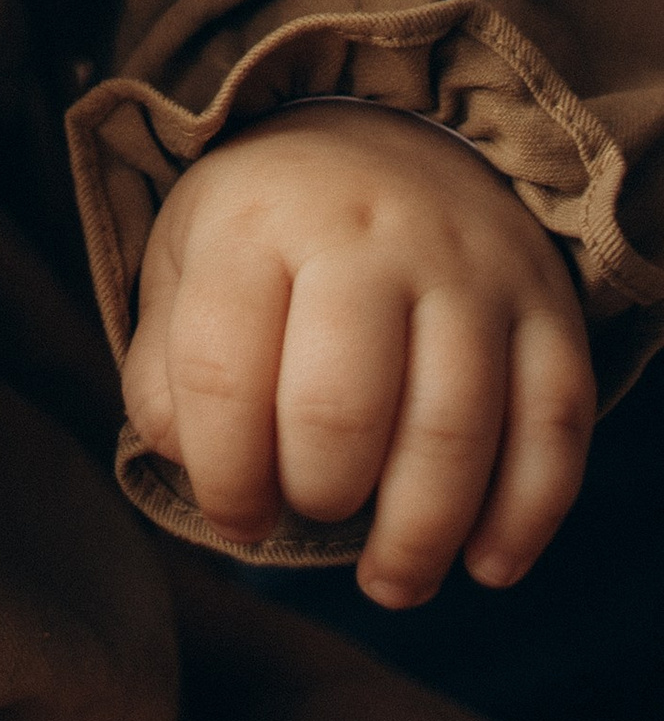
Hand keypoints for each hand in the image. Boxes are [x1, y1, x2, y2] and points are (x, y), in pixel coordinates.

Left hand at [123, 104, 593, 606]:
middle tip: (311, 513)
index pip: (221, 372)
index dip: (223, 478)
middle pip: (340, 409)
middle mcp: (366, 233)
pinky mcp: (547, 305)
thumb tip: (189, 463)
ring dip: (420, 538)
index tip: (234, 519)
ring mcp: (468, 266)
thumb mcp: (185, 263)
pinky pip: (555, 429)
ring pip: (453, 432)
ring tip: (389, 581)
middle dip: (318, 497)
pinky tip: (486, 563)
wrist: (390, 138)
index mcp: (255, 220)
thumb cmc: (271, 231)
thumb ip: (166, 369)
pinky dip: (524, 517)